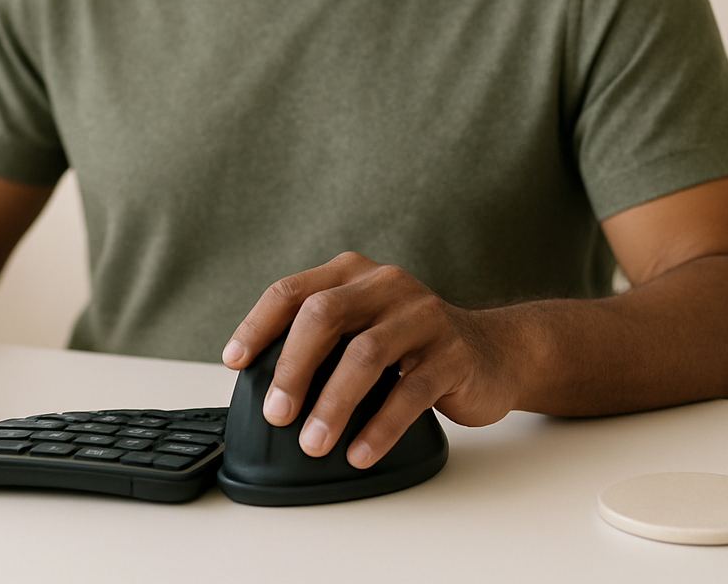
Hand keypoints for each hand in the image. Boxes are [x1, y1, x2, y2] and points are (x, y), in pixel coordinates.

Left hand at [222, 252, 522, 468]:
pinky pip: (409, 393)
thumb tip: (262, 385)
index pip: (292, 291)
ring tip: (313, 443)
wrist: (492, 353)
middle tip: (276, 414)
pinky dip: (380, 427)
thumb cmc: (409, 346)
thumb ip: (321, 339)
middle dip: (292, 367)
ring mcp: (423, 316)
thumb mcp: (362, 327)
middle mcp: (386, 285)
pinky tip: (359, 453)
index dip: (258, 326)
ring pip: (365, 355)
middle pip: (324, 316)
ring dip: (333, 404)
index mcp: (352, 274)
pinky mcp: (453, 354)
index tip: (235, 363)